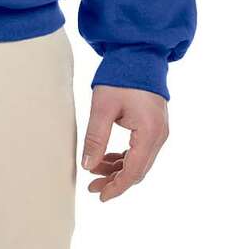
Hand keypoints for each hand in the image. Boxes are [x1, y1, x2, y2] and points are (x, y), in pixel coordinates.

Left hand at [80, 85, 168, 201]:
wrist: (138, 52)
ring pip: (139, 161)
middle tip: (92, 186)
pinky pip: (140, 150)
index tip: (100, 196)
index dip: (116, 187)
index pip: (133, 171)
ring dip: (118, 168)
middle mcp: (160, 135)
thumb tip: (87, 166)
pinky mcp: (154, 125)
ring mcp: (159, 130)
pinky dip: (124, 156)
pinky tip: (106, 157)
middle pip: (138, 170)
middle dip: (115, 180)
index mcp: (150, 133)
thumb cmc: (120, 77)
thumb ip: (95, 138)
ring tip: (94, 170)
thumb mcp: (103, 107)